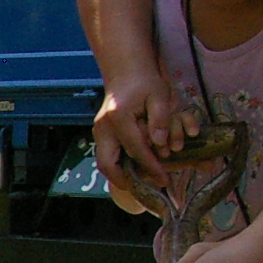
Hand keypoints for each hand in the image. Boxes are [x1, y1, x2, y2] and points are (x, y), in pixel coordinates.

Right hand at [95, 73, 193, 187]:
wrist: (126, 72)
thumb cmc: (145, 83)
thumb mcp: (159, 95)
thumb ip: (160, 118)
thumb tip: (160, 144)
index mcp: (118, 117)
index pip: (135, 149)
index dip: (151, 166)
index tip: (165, 179)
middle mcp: (103, 127)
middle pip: (108, 163)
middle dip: (124, 180)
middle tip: (144, 189)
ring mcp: (98, 131)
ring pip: (103, 163)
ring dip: (119, 176)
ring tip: (139, 183)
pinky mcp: (100, 133)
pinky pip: (106, 156)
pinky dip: (118, 166)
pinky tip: (133, 170)